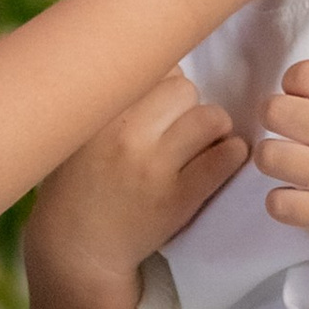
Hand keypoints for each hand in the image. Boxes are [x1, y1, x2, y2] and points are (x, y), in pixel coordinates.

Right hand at [25, 71, 246, 291]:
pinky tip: (220, 158)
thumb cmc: (78, 182)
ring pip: (210, 118)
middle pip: (185, 88)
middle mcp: (125, 136)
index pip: (152, 67)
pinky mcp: (178, 199)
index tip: (158, 99)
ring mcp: (153, 168)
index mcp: (99, 114)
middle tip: (178, 124)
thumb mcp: (79, 131)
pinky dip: (231, 154)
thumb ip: (113, 98)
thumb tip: (164, 62)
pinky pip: (224, 159)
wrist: (77, 247)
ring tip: (201, 141)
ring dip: (212, 127)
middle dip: (187, 104)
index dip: (162, 81)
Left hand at [258, 28, 308, 249]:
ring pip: (270, 157)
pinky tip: (300, 193)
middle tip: (297, 124)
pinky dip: (282, 201)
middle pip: (274, 111)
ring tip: (294, 158)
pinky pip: (282, 206)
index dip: (298, 80)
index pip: (301, 75)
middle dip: (279, 113)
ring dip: (275, 155)